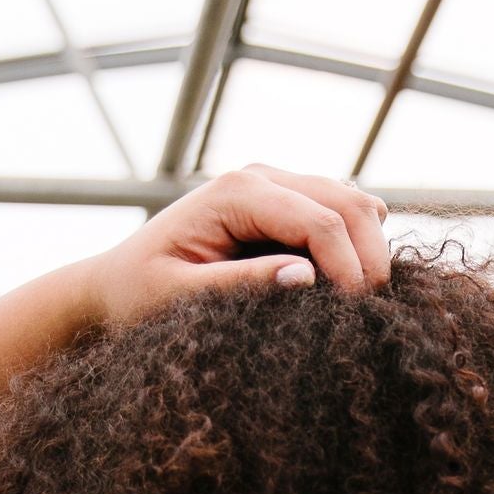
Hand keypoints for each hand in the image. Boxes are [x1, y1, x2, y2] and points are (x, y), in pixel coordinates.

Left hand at [87, 165, 390, 328]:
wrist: (117, 283)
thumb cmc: (139, 294)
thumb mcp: (179, 298)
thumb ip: (239, 285)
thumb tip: (305, 277)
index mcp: (236, 192)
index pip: (320, 220)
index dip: (350, 267)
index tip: (358, 317)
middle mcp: (261, 176)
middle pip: (349, 203)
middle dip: (371, 258)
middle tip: (376, 316)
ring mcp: (275, 184)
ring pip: (354, 203)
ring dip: (370, 250)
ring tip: (365, 305)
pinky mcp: (284, 202)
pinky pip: (341, 213)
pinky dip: (357, 244)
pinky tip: (350, 285)